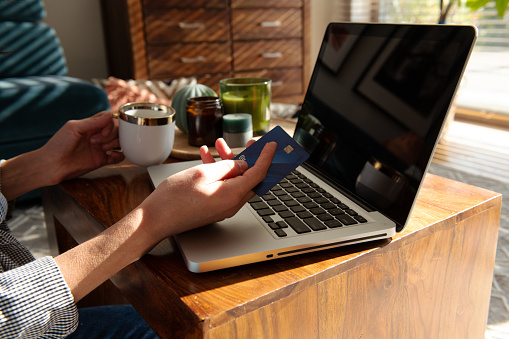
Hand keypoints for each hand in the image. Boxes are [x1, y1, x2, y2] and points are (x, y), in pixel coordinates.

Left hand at [41, 111, 123, 183]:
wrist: (52, 165)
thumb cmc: (58, 145)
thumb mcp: (74, 128)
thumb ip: (93, 121)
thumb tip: (111, 114)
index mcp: (89, 126)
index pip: (107, 119)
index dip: (109, 124)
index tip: (103, 130)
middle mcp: (96, 136)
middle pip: (115, 130)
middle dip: (110, 135)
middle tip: (96, 142)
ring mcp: (99, 148)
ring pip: (118, 142)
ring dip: (115, 144)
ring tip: (103, 149)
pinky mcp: (101, 161)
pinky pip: (118, 157)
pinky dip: (119, 155)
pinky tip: (112, 156)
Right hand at [140, 141, 276, 237]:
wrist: (156, 219)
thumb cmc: (175, 198)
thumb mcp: (202, 173)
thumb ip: (227, 167)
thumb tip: (243, 166)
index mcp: (232, 196)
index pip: (259, 174)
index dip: (266, 157)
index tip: (272, 145)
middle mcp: (232, 204)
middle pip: (250, 178)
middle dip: (249, 158)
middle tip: (249, 143)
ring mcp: (223, 207)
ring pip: (235, 180)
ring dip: (229, 162)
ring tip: (218, 144)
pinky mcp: (213, 207)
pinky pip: (223, 186)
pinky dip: (219, 172)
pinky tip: (206, 156)